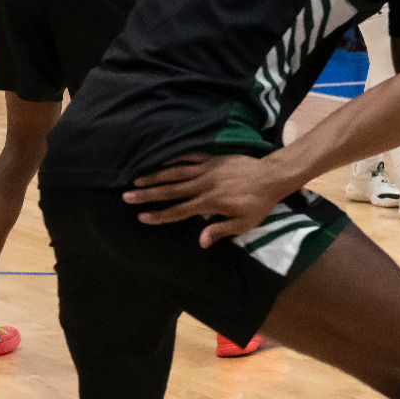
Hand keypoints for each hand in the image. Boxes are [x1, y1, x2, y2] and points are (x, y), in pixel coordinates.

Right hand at [124, 153, 285, 247]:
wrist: (272, 176)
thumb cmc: (259, 204)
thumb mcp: (244, 223)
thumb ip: (220, 230)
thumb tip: (200, 241)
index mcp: (211, 203)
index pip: (179, 211)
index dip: (160, 215)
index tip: (142, 217)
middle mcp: (204, 185)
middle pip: (171, 191)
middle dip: (148, 194)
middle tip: (128, 196)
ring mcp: (207, 169)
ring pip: (176, 173)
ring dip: (155, 176)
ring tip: (136, 179)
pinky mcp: (213, 158)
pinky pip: (190, 157)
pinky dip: (174, 158)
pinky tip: (160, 160)